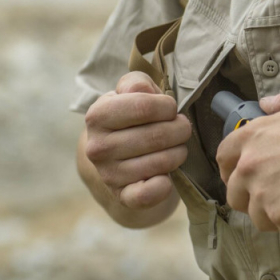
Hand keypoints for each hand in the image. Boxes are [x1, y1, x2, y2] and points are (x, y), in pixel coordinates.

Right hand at [84, 72, 191, 209]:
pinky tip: (167, 176)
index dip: (167, 107)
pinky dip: (164, 185)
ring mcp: (108, 175)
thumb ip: (137, 83)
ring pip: (160, 162)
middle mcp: (98, 147)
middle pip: (157, 136)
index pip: (143, 107)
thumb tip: (142, 92)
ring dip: (179, 152)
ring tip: (177, 146)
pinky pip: (148, 195)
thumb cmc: (131, 116)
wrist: (118, 154)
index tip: (171, 109)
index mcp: (98, 116)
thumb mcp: (131, 91)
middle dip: (180, 130)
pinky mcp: (122, 196)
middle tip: (182, 128)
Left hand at [216, 87, 279, 241]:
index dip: (230, 169)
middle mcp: (250, 166)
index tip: (240, 175)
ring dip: (278, 216)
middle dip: (251, 199)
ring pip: (259, 218)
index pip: (224, 157)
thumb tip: (266, 103)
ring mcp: (264, 194)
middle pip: (235, 195)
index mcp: (253, 137)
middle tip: (275, 198)